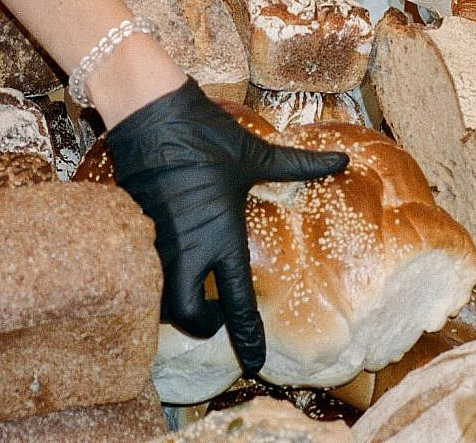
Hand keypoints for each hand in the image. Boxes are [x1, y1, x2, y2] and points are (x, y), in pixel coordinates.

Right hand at [106, 78, 347, 373]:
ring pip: (161, 297)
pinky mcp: (135, 230)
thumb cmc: (206, 134)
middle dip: (202, 325)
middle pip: (187, 316)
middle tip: (215, 315)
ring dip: (177, 301)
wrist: (151, 114)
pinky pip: (144, 270)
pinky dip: (158, 275)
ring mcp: (156, 243)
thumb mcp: (254, 155)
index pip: (236, 304)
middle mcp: (187, 249)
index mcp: (220, 236)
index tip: (255, 361)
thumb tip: (340, 159)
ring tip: (194, 288)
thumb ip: (298, 166)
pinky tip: (169, 258)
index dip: (247, 337)